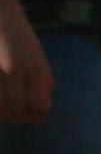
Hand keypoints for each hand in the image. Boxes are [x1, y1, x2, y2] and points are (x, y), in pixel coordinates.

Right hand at [0, 0, 49, 126]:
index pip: (40, 106)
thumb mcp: (38, 58)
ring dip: (1, 110)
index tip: (30, 115)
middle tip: (14, 112)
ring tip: (3, 104)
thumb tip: (39, 114)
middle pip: (19, 110)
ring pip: (0, 107)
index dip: (36, 116)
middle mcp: (17, 69)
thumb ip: (43, 82)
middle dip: (17, 116)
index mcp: (36, 68)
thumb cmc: (18, 37)